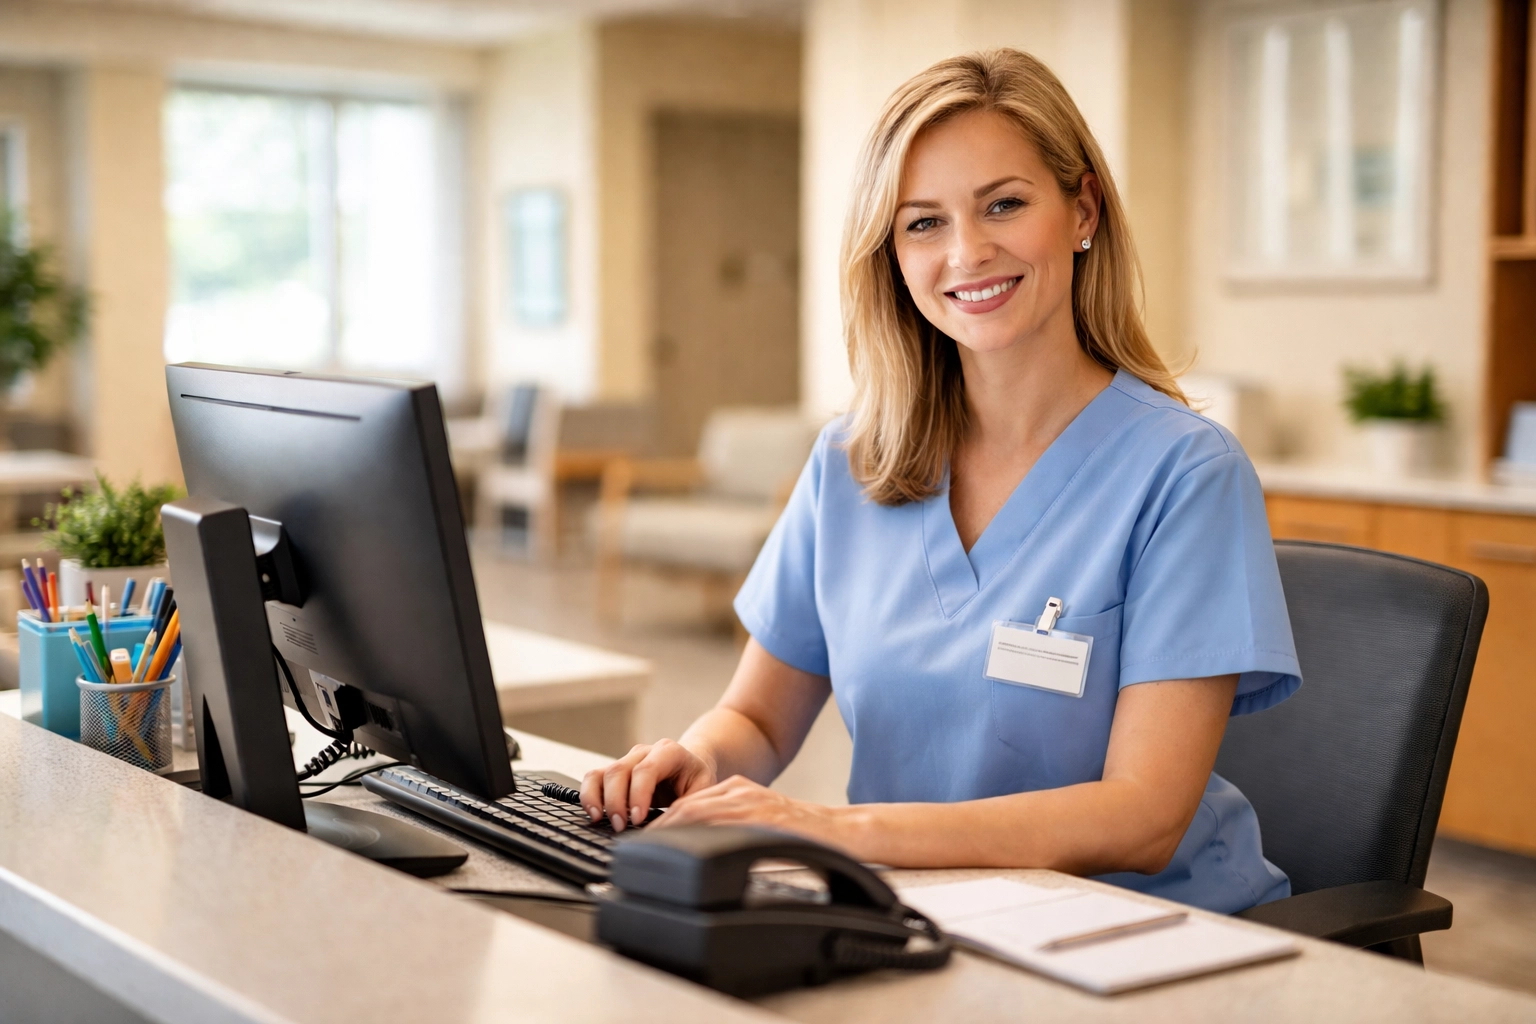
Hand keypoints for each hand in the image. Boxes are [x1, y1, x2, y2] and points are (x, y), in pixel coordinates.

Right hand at [581, 738, 716, 831]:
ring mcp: (627, 760)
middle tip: (620, 826)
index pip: (646, 769)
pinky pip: (594, 778)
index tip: (638, 819)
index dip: (639, 794)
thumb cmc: (696, 779)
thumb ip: (689, 808)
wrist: (691, 765)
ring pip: (602, 773)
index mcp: (669, 752)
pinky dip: (589, 796)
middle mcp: (644, 752)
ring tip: (599, 820)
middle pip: (619, 770)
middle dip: (616, 801)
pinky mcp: (614, 771)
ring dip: (597, 798)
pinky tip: (594, 814)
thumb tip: (675, 831)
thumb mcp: (702, 791)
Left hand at [654, 775, 847, 849]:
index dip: (663, 823)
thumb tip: (698, 853)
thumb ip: (732, 831)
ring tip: (649, 851)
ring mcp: (750, 802)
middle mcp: (740, 792)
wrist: (842, 831)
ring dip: (669, 832)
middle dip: (658, 827)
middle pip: (686, 806)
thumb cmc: (804, 835)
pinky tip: (683, 850)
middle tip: (637, 849)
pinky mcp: (762, 815)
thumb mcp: (760, 826)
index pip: (689, 805)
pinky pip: (722, 824)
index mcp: (737, 792)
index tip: (645, 841)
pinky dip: (697, 835)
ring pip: (697, 812)